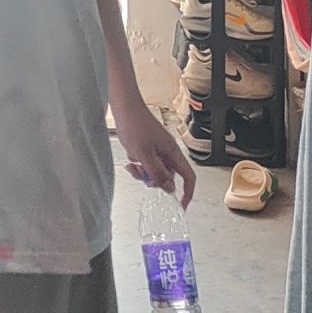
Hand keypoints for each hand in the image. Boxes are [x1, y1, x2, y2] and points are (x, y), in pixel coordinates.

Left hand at [111, 80, 196, 207]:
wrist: (123, 106)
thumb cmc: (134, 125)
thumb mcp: (144, 154)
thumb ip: (157, 173)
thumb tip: (169, 189)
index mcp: (172, 152)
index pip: (188, 176)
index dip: (187, 192)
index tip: (181, 205)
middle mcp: (167, 152)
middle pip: (168, 176)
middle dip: (155, 181)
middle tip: (142, 175)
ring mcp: (156, 150)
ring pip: (155, 172)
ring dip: (144, 173)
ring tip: (133, 164)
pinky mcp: (146, 148)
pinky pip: (146, 164)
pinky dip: (138, 166)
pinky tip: (129, 160)